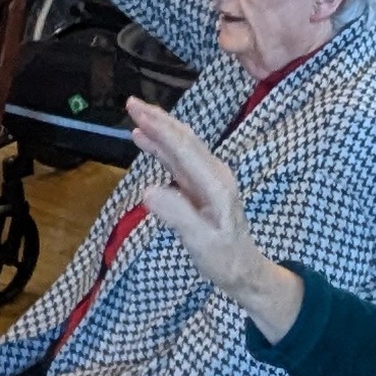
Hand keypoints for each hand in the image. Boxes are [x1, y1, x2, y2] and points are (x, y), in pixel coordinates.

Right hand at [128, 98, 304, 342]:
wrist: (244, 271)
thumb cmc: (225, 260)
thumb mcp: (201, 244)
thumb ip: (178, 216)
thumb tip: (149, 191)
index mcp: (216, 184)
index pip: (185, 149)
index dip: (161, 130)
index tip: (139, 114)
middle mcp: (214, 176)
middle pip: (185, 139)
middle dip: (159, 119)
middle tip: (132, 103)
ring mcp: (208, 180)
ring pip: (181, 147)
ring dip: (159, 129)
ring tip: (136, 113)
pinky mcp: (201, 188)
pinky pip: (178, 161)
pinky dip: (161, 148)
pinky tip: (145, 140)